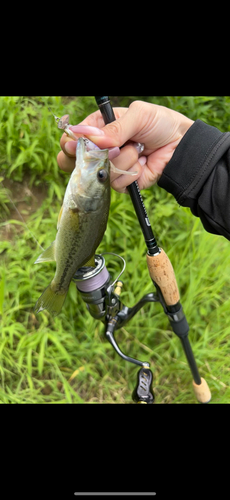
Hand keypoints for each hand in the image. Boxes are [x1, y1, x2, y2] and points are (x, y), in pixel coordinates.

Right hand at [57, 101, 193, 191]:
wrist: (181, 146)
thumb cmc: (161, 124)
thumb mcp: (138, 116)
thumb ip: (115, 127)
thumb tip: (92, 138)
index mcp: (102, 128)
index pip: (76, 136)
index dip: (71, 142)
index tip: (72, 144)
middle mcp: (103, 149)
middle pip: (77, 161)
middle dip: (87, 158)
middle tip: (102, 152)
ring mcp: (112, 167)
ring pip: (101, 172)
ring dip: (123, 160)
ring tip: (138, 150)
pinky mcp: (123, 182)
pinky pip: (116, 183)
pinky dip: (131, 173)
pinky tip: (142, 163)